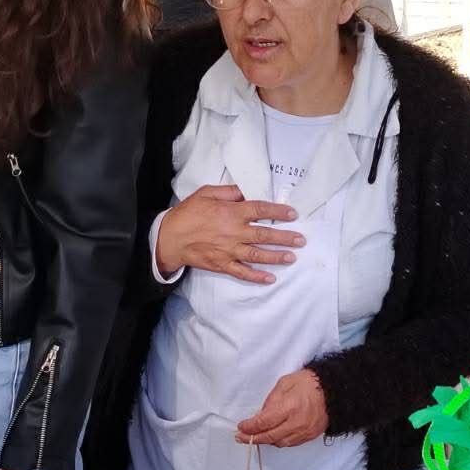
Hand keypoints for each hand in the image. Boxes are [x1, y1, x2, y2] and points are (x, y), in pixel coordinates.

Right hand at [156, 184, 304, 284]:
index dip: (278, 212)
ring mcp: (229, 251)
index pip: (260, 210)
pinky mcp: (222, 265)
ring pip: (257, 255)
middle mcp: (233, 232)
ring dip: (276, 257)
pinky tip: (270, 278)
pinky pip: (242, 272)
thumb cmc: (187, 213)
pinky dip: (256, 276)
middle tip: (301, 239)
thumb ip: (228, 191)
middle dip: (285, 237)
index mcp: (231, 213)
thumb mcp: (206, 193)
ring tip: (292, 257)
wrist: (169, 238)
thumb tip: (245, 191)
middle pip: (264, 235)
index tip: (292, 214)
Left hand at [236, 368, 327, 447]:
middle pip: (270, 436)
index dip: (250, 427)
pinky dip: (279, 441)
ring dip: (265, 441)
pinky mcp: (310, 436)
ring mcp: (304, 431)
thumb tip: (261, 414)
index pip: (264, 422)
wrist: (335, 391)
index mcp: (290, 407)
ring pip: (280, 443)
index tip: (241, 427)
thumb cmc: (310, 383)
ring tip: (255, 437)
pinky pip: (290, 443)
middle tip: (241, 437)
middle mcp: (297, 422)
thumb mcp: (286, 383)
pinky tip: (271, 437)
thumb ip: (271, 399)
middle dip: (252, 438)